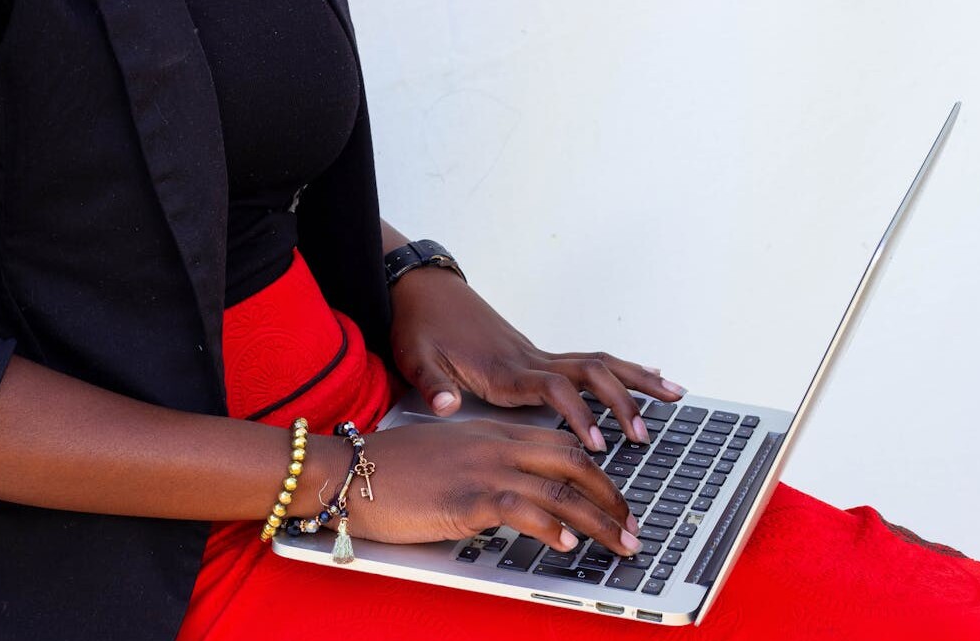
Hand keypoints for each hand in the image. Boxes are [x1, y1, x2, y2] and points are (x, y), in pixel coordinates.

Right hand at [344, 419, 641, 554]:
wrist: (347, 471)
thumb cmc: (387, 469)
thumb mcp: (445, 456)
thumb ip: (481, 466)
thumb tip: (509, 496)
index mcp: (491, 432)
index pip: (560, 444)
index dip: (596, 472)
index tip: (614, 498)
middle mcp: (494, 445)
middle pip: (573, 462)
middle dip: (611, 496)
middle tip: (632, 525)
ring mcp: (482, 469)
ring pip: (560, 489)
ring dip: (599, 520)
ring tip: (621, 544)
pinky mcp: (466, 497)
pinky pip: (522, 510)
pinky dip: (552, 528)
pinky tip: (567, 545)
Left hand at [389, 267, 686, 451]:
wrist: (421, 288)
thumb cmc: (419, 325)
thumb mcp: (416, 357)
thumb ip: (433, 385)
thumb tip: (445, 407)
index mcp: (504, 368)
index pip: (554, 389)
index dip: (578, 414)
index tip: (596, 443)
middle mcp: (529, 358)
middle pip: (590, 373)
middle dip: (622, 402)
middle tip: (645, 433)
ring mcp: (536, 353)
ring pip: (598, 363)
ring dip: (636, 379)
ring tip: (675, 394)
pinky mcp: (535, 354)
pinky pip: (588, 361)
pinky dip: (621, 369)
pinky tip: (646, 375)